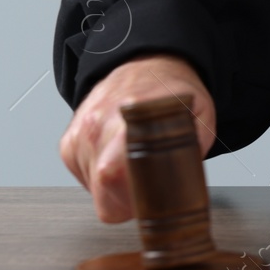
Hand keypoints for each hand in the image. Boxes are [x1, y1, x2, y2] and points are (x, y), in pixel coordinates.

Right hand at [58, 54, 215, 222]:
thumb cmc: (172, 93)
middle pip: (102, 185)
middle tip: (147, 193)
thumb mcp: (200, 117)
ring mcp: (81, 132)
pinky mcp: (69, 142)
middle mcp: (100, 122)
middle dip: (126, 200)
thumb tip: (186, 186)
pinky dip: (101, 180)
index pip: (114, 173)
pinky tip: (118, 161)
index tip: (147, 203)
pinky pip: (83, 177)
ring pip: (93, 187)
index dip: (131, 199)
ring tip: (136, 167)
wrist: (147, 66)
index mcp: (132, 115)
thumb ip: (192, 150)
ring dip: (114, 189)